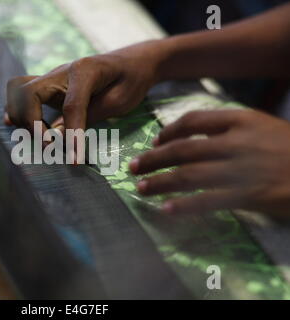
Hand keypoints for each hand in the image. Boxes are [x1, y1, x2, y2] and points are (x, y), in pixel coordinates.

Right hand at [5, 40, 165, 133]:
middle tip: (49, 147)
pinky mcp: (48, 85)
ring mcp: (52, 76)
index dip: (71, 135)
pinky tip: (16, 125)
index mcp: (85, 71)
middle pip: (30, 93)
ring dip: (22, 116)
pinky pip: (22, 92)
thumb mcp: (119, 101)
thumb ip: (88, 117)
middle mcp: (62, 70)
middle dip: (32, 123)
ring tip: (37, 138)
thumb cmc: (130, 81)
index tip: (73, 160)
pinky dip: (17, 109)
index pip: (71, 106)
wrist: (131, 62)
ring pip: (19, 90)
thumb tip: (57, 138)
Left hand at [129, 109, 289, 217]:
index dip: (168, 132)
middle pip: (182, 149)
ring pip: (188, 175)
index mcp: (240, 119)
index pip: (192, 121)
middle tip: (133, 167)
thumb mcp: (262, 126)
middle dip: (153, 158)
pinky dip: (184, 206)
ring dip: (160, 182)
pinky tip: (167, 210)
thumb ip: (230, 129)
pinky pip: (208, 200)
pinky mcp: (249, 194)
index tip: (155, 140)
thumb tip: (194, 138)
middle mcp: (236, 141)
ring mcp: (241, 168)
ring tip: (141, 189)